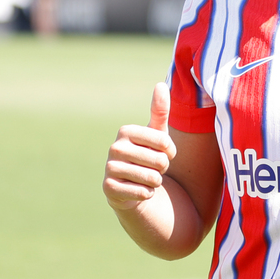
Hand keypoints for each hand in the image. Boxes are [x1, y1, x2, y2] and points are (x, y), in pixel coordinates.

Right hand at [103, 83, 176, 210]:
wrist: (132, 186)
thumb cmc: (148, 156)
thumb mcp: (157, 134)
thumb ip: (160, 110)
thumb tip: (160, 84)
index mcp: (126, 131)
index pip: (165, 142)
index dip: (171, 152)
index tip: (162, 153)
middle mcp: (114, 148)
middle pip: (160, 161)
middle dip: (163, 169)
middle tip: (153, 168)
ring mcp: (109, 169)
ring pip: (152, 178)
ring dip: (156, 182)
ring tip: (146, 178)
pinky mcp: (109, 189)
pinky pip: (143, 193)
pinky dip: (147, 194)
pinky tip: (138, 190)